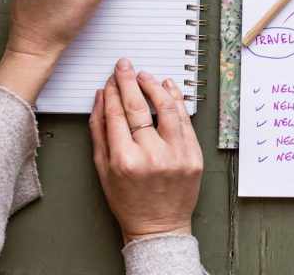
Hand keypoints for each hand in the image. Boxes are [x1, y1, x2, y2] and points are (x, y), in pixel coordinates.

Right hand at [89, 58, 202, 243]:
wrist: (158, 225)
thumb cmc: (128, 200)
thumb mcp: (103, 170)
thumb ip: (100, 132)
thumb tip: (99, 99)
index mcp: (125, 160)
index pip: (116, 115)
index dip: (112, 93)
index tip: (109, 80)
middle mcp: (152, 156)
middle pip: (139, 108)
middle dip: (129, 82)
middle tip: (124, 66)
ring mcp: (176, 155)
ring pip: (166, 109)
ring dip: (154, 87)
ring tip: (145, 75)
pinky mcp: (194, 155)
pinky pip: (185, 121)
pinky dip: (177, 101)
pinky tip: (168, 88)